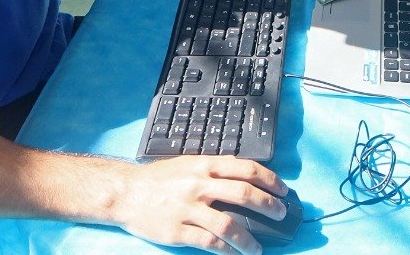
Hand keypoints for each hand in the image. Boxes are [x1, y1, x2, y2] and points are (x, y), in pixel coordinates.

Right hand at [113, 156, 287, 252]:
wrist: (126, 192)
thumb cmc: (158, 178)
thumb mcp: (189, 163)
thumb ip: (214, 169)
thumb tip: (244, 175)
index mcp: (205, 165)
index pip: (247, 169)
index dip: (270, 180)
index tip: (283, 190)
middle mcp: (199, 185)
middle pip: (244, 194)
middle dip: (268, 206)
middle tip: (280, 215)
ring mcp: (188, 208)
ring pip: (228, 224)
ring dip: (248, 239)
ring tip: (258, 248)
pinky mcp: (178, 230)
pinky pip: (208, 242)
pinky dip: (225, 249)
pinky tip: (234, 253)